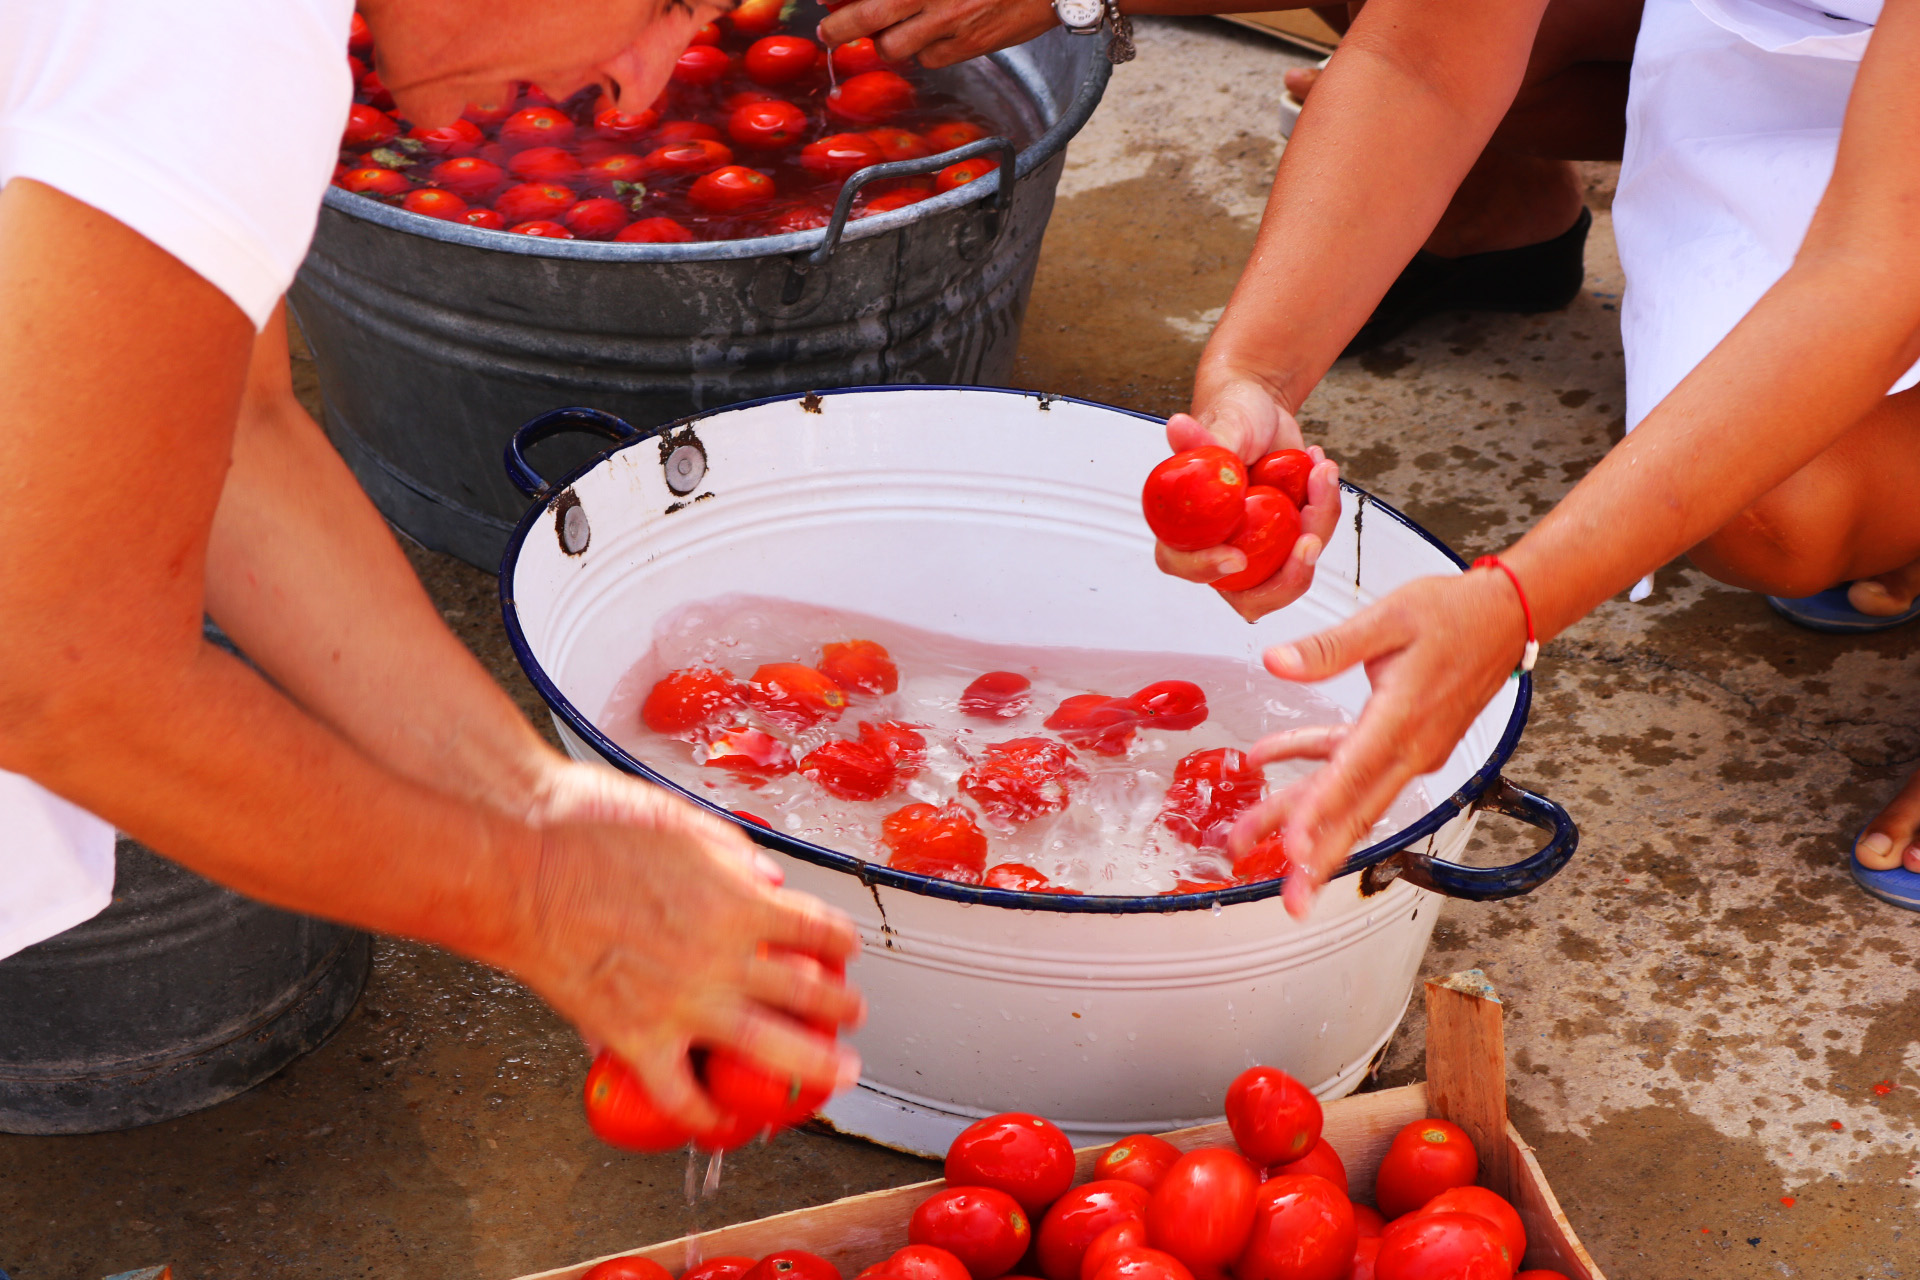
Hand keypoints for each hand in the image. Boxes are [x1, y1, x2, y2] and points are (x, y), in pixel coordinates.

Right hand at [509, 779, 863, 1133]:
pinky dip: (706, 1117)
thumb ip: (733, 855)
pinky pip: (682, 1094)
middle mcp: (722, 957)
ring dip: (813, 1065)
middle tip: (851, 1013)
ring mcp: (683, 1004)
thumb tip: (762, 879)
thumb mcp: (683, 821)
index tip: (844, 949)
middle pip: (810, 994)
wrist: (519, 863)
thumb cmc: (587, 829)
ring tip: (832, 1071)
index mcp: (739, 901)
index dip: (840, 943)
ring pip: (770, 1051)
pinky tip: (719, 1122)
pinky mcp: (635, 1037)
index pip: (817, 929)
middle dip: (842, 1007)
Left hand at [817, 0, 1056, 67]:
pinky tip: (928, 37)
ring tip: (884, 33)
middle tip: (828, 30)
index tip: (826, 1)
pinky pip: (929, 60)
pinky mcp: (970, 45)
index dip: (842, 0)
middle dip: (840, 27)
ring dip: (883, 41)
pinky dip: (922, 51)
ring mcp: (950, 21)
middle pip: (869, 16)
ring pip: (895, 46)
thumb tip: (878, 1)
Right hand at [1153, 377, 1342, 619]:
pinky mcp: (1289, 539)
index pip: (1182, 563)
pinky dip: (1326, 507)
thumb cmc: (1232, 416)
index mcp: (1186, 525)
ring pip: (1291, 572)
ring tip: (1320, 473)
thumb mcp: (1223, 426)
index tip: (1235, 557)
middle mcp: (1220, 545)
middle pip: (1248, 596)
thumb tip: (1177, 428)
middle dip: (1285, 577)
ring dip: (1316, 527)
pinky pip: (1314, 540)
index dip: (1205, 569)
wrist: (1264, 408)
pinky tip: (1320, 468)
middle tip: (1307, 542)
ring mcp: (1257, 547)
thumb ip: (1205, 441)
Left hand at [1224, 570, 1527, 917]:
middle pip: (1354, 812)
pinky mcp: (1408, 746)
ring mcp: (1412, 753)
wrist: (1505, 617)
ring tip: (1251, 838)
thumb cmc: (1454, 613)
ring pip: (1351, 798)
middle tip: (1289, 899)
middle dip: (1316, 858)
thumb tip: (1275, 661)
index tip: (1293, 850)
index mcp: (1404, 718)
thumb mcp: (1388, 617)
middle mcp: (1411, 748)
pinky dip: (1316, 771)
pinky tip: (1269, 758)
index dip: (1320, 816)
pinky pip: (1356, 771)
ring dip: (1303, 820)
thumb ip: (1328, 647)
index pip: (1354, 776)